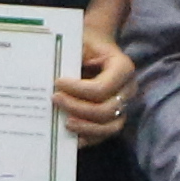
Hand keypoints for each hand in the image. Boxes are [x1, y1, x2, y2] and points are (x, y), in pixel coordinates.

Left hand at [53, 26, 135, 148]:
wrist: (94, 46)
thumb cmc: (86, 43)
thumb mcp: (81, 43)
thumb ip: (72, 58)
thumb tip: (51, 77)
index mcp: (124, 68)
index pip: (103, 88)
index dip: (78, 90)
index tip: (57, 82)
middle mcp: (128, 90)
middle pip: (107, 110)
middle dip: (78, 108)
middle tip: (54, 99)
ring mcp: (124, 106)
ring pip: (110, 127)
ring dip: (85, 127)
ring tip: (64, 122)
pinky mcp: (115, 118)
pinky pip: (104, 135)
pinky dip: (88, 138)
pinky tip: (70, 135)